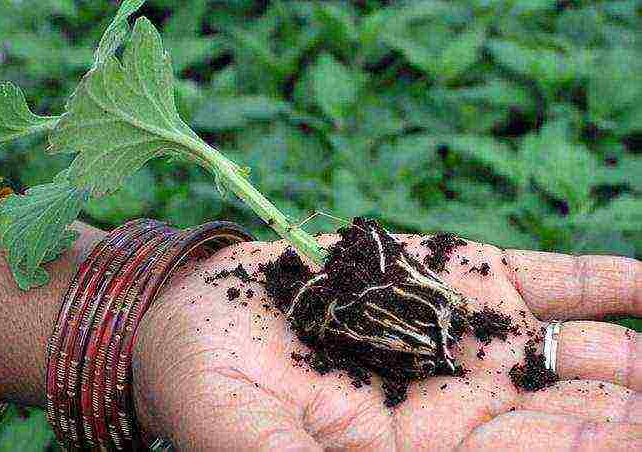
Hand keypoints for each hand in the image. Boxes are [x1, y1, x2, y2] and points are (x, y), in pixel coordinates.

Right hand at [131, 235, 640, 450]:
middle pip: (547, 413)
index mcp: (404, 449)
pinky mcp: (451, 274)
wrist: (193, 312)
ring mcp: (455, 332)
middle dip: (612, 415)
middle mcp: (445, 398)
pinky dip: (597, 283)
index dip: (560, 449)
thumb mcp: (239, 433)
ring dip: (621, 360)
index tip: (622, 437)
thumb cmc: (203, 383)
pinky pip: (539, 282)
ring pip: (559, 353)